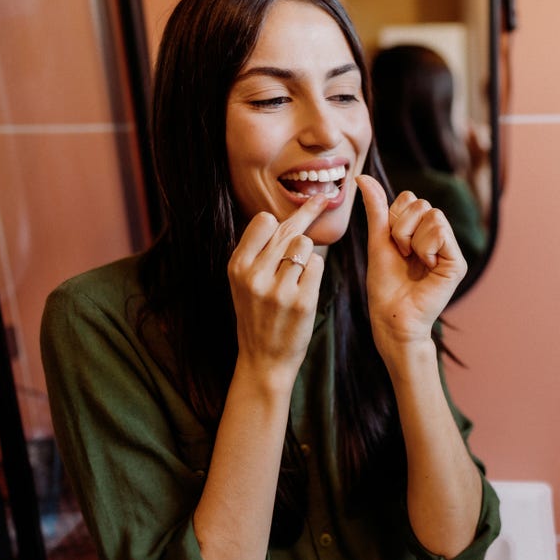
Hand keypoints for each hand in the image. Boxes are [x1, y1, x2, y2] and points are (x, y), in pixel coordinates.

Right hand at [227, 195, 328, 385]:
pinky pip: (319, 265)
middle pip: (288, 229)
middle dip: (308, 213)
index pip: (263, 221)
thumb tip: (283, 217)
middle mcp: (255, 275)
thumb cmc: (257, 315)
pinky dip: (317, 272)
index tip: (302, 204)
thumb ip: (258, 252)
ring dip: (308, 254)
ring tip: (297, 276)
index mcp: (237, 266)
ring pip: (305, 244)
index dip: (282, 216)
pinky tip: (306, 288)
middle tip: (323, 198)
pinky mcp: (302, 301)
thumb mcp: (243, 282)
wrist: (264, 360)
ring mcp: (278, 288)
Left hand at [356, 175, 466, 361]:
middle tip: (402, 254)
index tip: (392, 244)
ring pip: (432, 214)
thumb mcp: (377, 240)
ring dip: (411, 239)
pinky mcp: (456, 262)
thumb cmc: (384, 284)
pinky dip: (424, 248)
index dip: (394, 218)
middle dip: (401, 228)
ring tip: (412, 261)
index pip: (410, 198)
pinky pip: (440, 232)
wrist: (391, 316)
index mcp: (419, 230)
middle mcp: (437, 236)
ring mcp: (449, 249)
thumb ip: (376, 209)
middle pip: (421, 203)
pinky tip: (425, 267)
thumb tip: (362, 176)